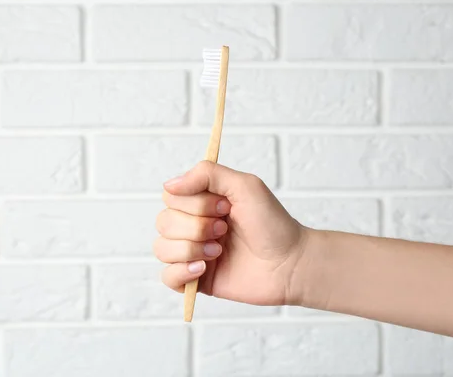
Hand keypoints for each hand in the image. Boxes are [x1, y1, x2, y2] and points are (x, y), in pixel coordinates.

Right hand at [154, 161, 305, 305]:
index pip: (171, 197)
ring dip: (190, 248)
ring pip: (162, 248)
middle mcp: (195, 225)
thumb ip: (207, 174)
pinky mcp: (197, 278)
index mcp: (204, 202)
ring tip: (219, 252)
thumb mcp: (245, 185)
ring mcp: (195, 252)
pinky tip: (204, 269)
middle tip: (225, 230)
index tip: (224, 208)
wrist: (290, 263)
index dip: (194, 204)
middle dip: (196, 227)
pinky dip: (181, 272)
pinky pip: (167, 277)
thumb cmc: (273, 223)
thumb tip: (169, 185)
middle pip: (164, 222)